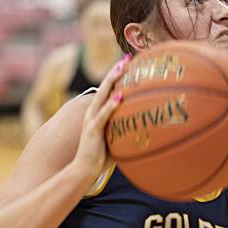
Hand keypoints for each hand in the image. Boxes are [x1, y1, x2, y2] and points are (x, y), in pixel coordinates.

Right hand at [73, 54, 130, 176]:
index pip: (108, 91)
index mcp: (97, 114)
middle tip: (127, 57)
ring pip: (103, 95)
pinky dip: (111, 105)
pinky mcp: (93, 130)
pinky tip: (120, 96)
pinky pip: (103, 115)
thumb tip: (143, 130)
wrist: (84, 170)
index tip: (129, 64)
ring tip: (122, 67)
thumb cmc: (100, 158)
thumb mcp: (115, 141)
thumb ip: (125, 132)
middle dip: (115, 71)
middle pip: (105, 87)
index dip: (117, 77)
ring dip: (112, 80)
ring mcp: (92, 120)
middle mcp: (93, 112)